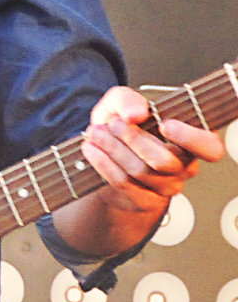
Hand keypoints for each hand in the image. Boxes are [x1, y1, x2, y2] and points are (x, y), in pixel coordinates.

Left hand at [81, 85, 225, 213]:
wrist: (99, 152)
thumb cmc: (119, 124)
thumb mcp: (119, 102)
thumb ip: (127, 99)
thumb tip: (137, 113)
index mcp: (190, 140)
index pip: (209, 147)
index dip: (191, 138)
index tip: (165, 125)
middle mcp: (184, 166)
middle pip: (167, 161)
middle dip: (134, 139)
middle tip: (113, 124)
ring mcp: (167, 186)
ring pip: (142, 172)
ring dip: (113, 149)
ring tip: (96, 134)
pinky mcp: (145, 201)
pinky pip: (125, 184)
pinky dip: (103, 164)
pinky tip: (92, 150)